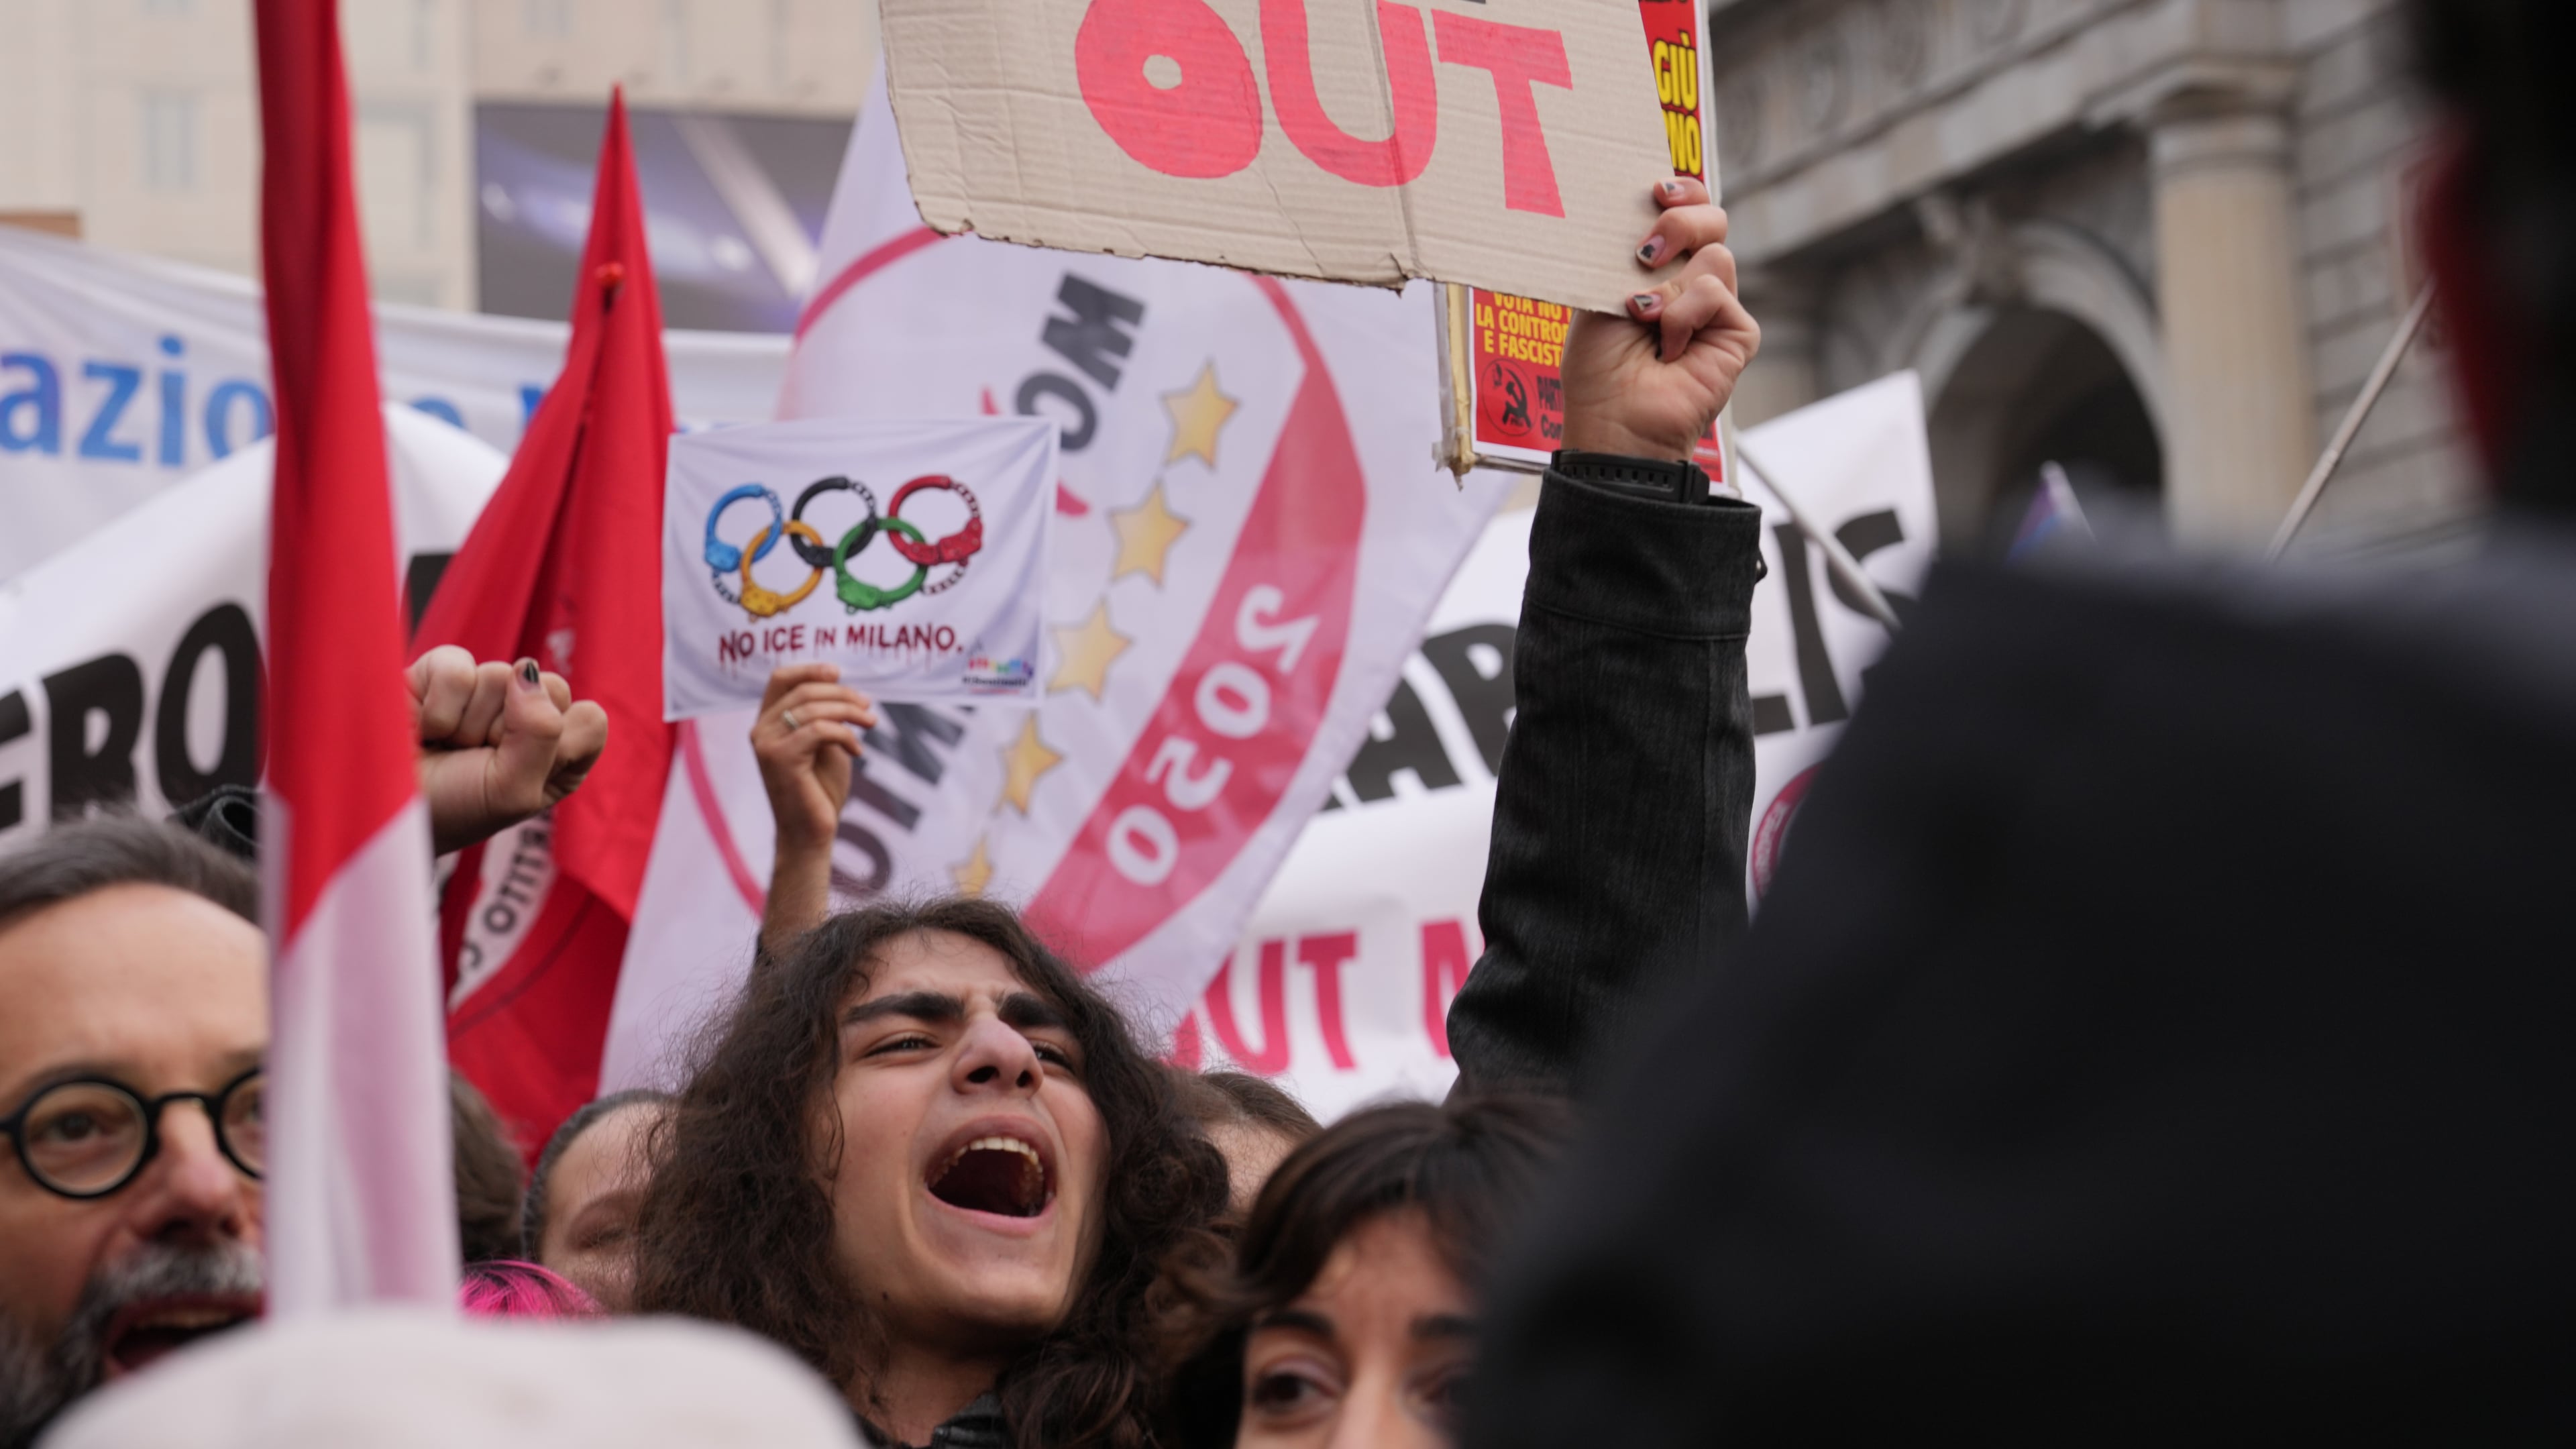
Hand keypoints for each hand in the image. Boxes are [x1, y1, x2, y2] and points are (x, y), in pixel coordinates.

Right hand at [409, 646, 610, 854]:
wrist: (376, 806)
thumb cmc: (451, 809)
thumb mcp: (513, 793)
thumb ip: (542, 734)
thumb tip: (526, 670)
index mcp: (560, 754)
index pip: (590, 720)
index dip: (555, 746)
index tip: (517, 774)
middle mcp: (529, 718)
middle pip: (554, 688)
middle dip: (510, 732)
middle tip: (476, 758)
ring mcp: (487, 691)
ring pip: (504, 675)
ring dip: (468, 724)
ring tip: (446, 746)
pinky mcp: (442, 671)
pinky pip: (458, 665)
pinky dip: (438, 705)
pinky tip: (423, 727)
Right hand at [752, 664, 878, 854]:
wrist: (811, 833)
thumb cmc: (820, 790)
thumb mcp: (824, 744)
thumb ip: (824, 716)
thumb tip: (840, 686)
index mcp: (767, 722)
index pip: (780, 678)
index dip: (810, 668)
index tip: (839, 672)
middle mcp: (760, 730)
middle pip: (804, 690)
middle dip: (843, 694)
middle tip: (869, 706)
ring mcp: (766, 744)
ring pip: (813, 708)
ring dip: (850, 712)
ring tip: (871, 723)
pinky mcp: (780, 758)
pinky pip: (819, 730)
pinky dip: (845, 734)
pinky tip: (857, 750)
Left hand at [1560, 177, 1760, 461]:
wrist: (1614, 418)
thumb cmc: (1598, 367)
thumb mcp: (1599, 293)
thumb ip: (1624, 251)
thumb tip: (1645, 209)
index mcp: (1661, 269)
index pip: (1688, 209)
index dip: (1682, 193)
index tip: (1657, 191)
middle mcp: (1693, 283)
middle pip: (1712, 219)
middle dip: (1679, 222)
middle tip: (1645, 253)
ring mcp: (1717, 309)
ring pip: (1716, 254)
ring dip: (1669, 286)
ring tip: (1642, 318)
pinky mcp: (1737, 333)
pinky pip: (1716, 293)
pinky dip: (1682, 316)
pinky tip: (1668, 348)